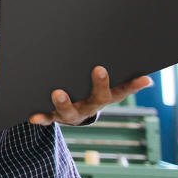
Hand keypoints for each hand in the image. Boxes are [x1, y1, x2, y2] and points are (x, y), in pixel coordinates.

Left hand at [29, 66, 152, 126]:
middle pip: (98, 99)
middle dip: (100, 85)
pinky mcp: (54, 117)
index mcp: (103, 97)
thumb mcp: (100, 84)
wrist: (70, 115)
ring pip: (69, 110)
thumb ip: (114, 75)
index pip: (122, 91)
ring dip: (64, 102)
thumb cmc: (85, 90)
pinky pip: (47, 118)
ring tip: (58, 92)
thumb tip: (139, 59)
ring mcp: (72, 113)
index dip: (134, 85)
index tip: (145, 78)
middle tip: (99, 69)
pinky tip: (32, 116)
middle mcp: (90, 106)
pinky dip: (40, 117)